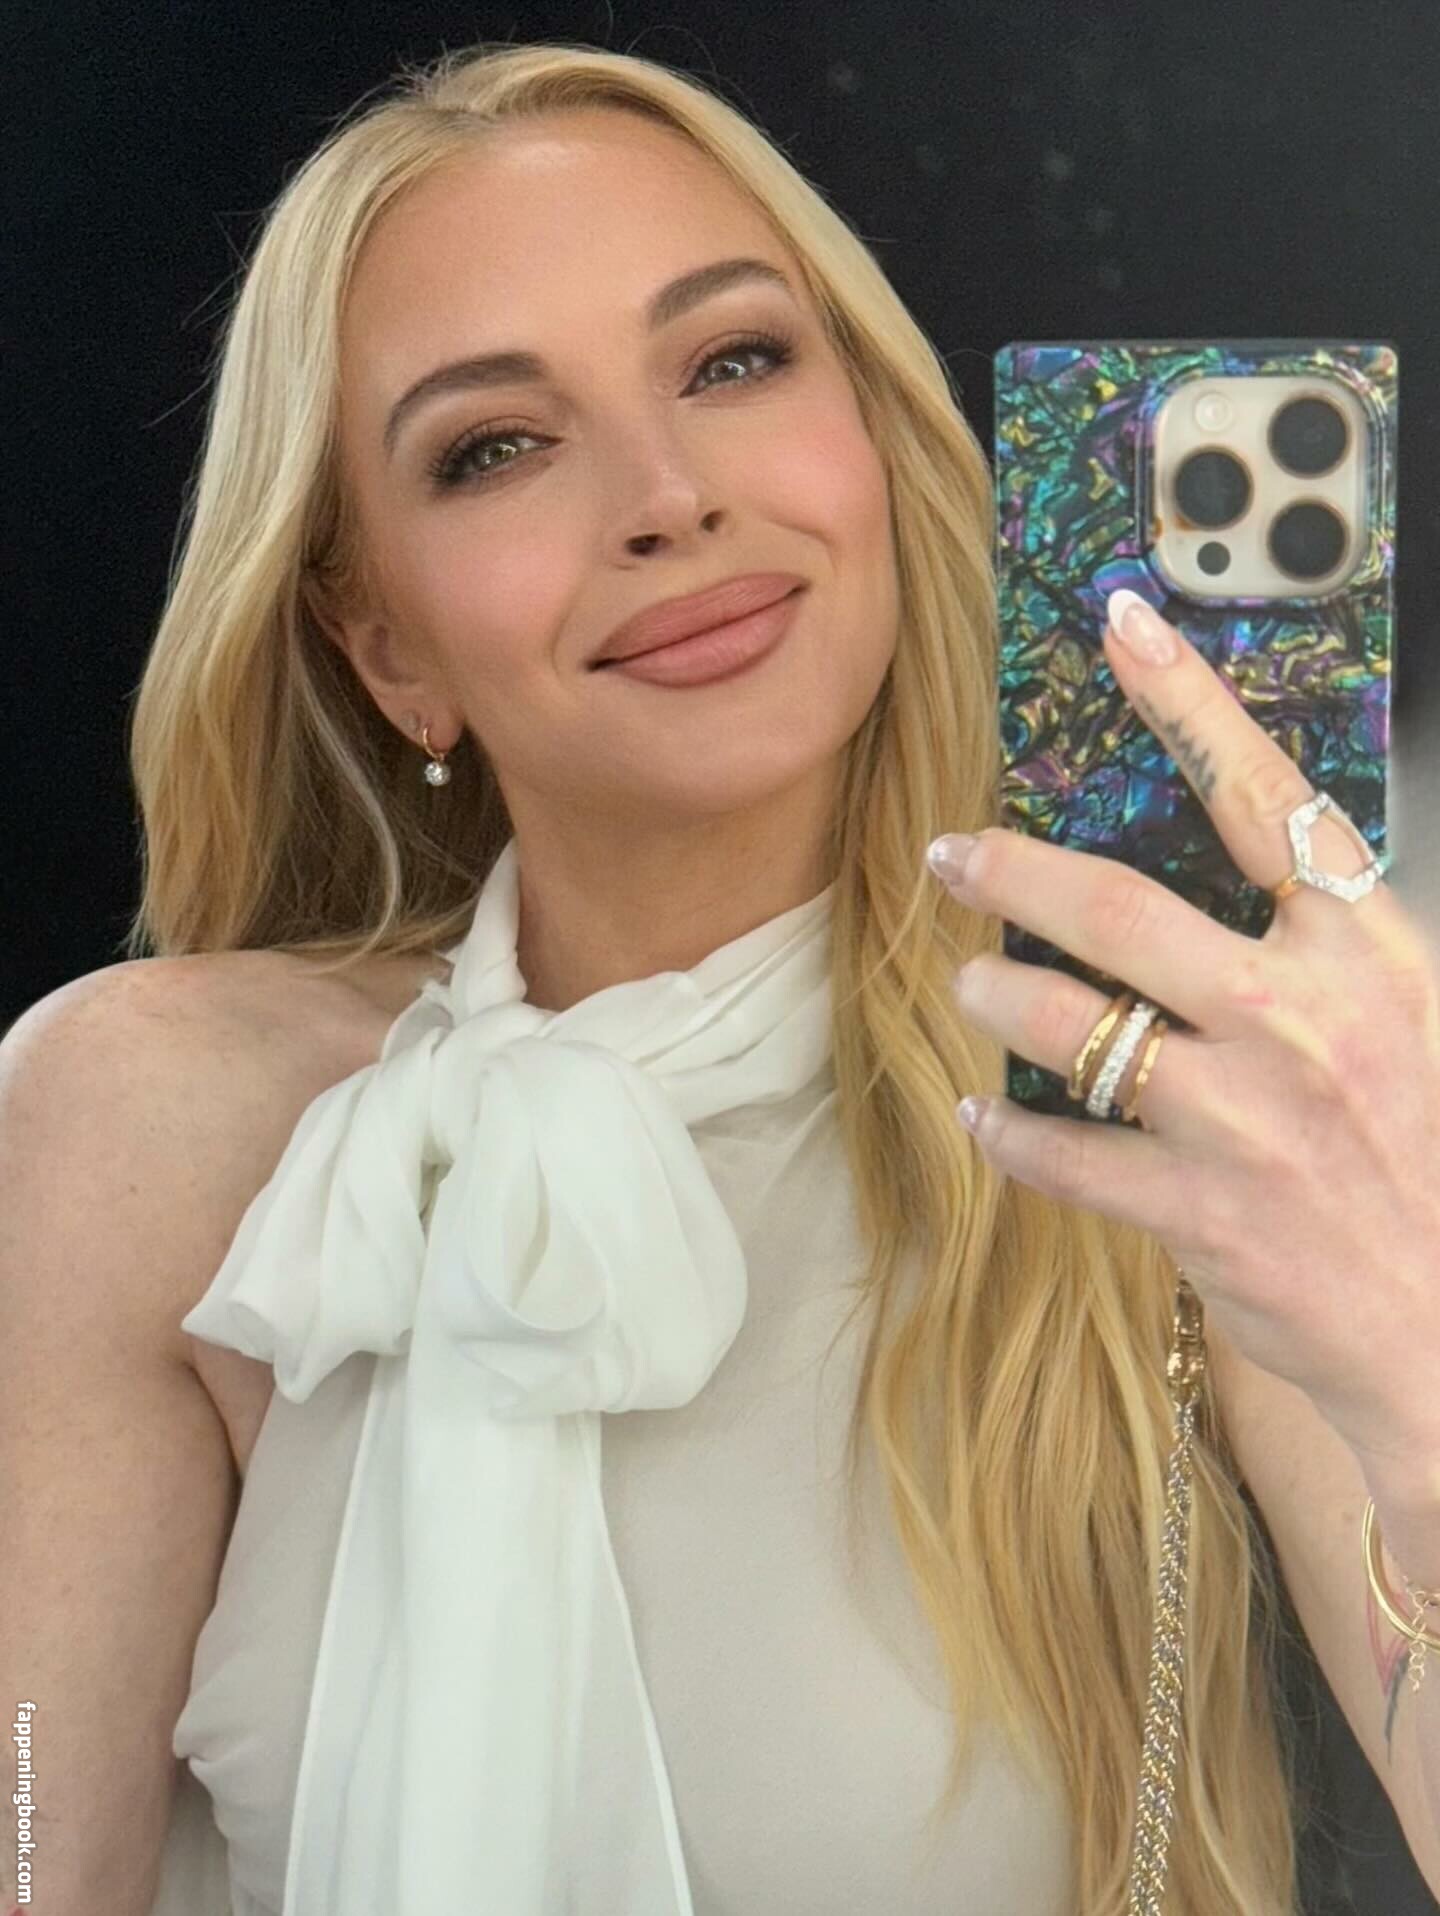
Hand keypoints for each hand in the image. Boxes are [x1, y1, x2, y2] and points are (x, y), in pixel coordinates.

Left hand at [926, 589, 1439, 1489]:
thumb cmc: (1437, 1156)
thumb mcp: (1415, 1017)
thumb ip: (1327, 945)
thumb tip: (1244, 870)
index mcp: (1364, 952)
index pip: (1264, 797)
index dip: (1189, 703)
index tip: (1125, 629)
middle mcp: (1298, 1017)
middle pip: (1120, 910)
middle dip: (1016, 871)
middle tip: (953, 854)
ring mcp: (1242, 1118)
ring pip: (1072, 1024)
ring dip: (1000, 996)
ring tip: (970, 985)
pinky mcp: (1197, 1212)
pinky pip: (1065, 1156)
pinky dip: (1012, 1136)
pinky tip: (985, 1120)